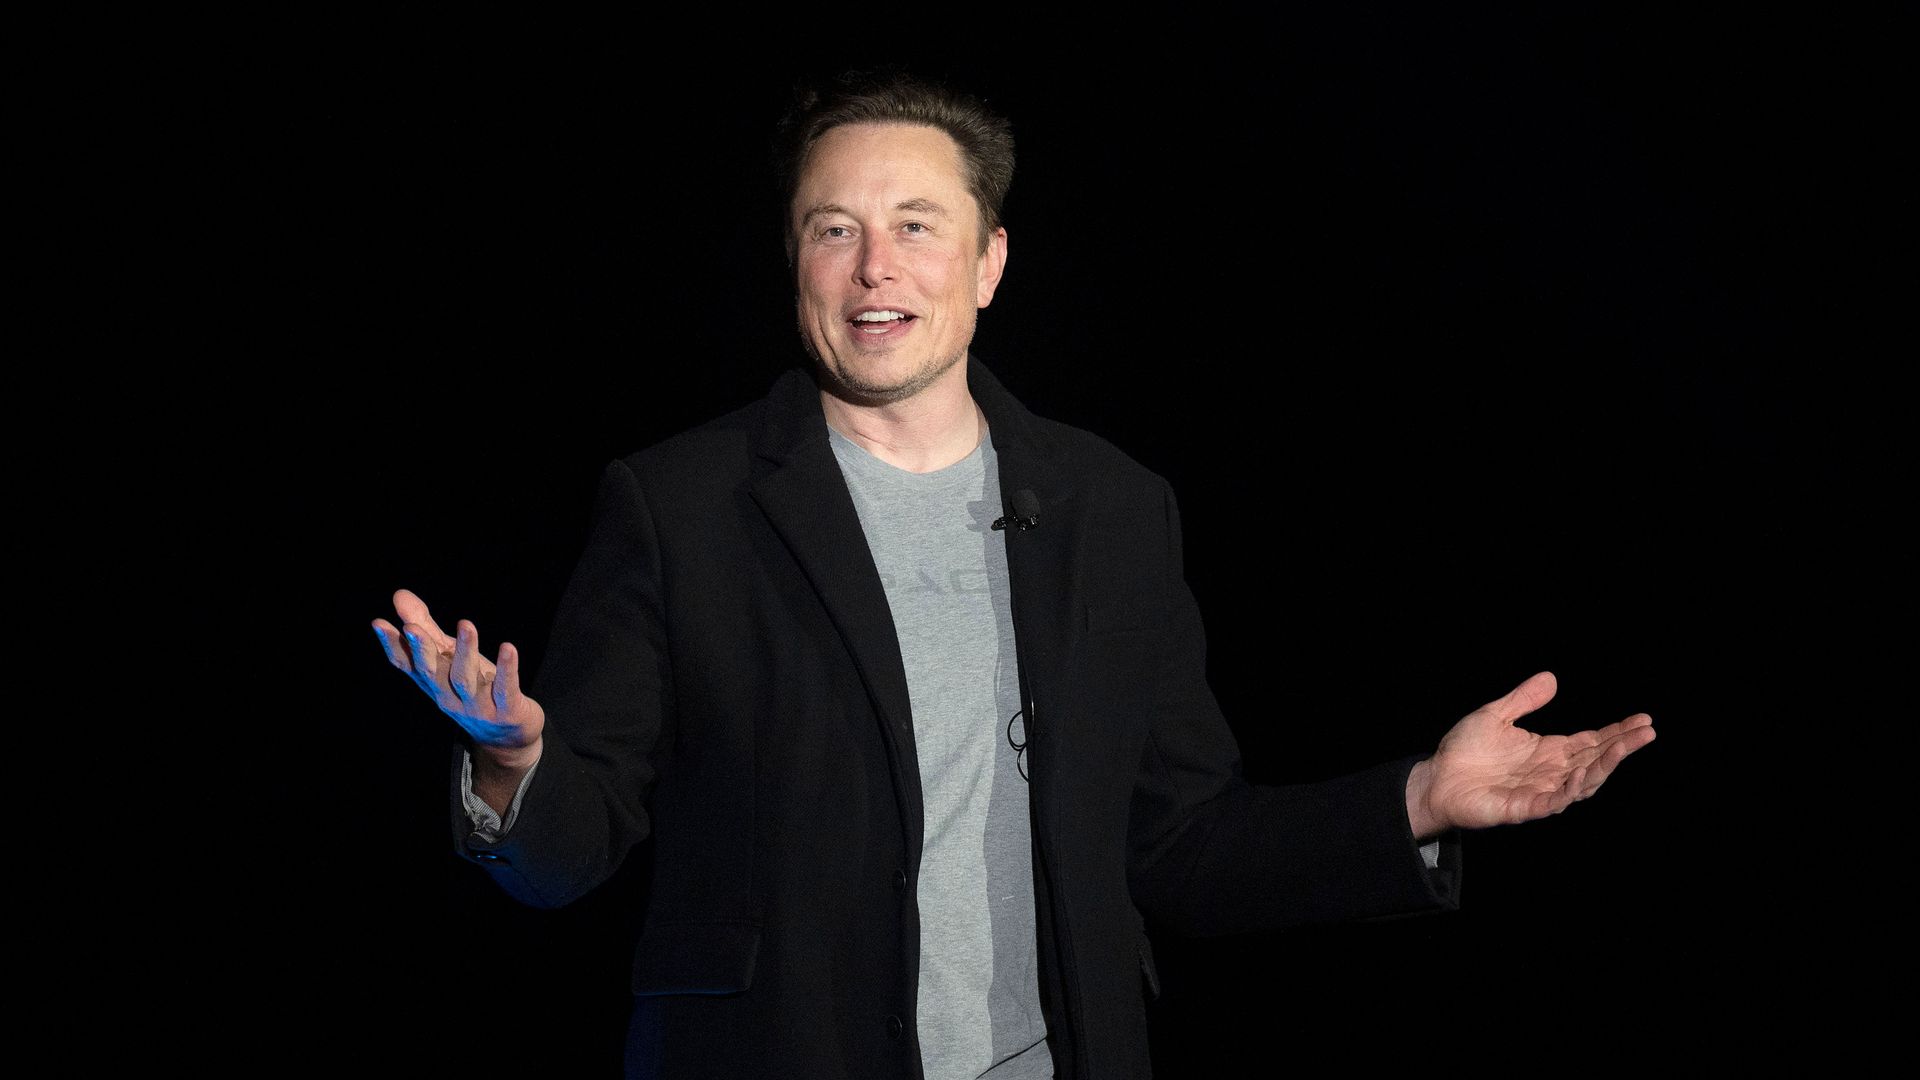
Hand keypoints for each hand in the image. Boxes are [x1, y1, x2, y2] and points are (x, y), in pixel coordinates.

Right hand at [372, 588, 544, 775]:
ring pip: (465, 679)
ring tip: (466, 624)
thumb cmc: (474, 689)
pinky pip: (505, 689)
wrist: (508, 737)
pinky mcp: (506, 710)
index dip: (392, 646)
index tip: (379, 623)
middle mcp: (449, 696)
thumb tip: (399, 595)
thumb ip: (427, 628)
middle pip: (431, 673)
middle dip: (421, 650)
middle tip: (412, 627)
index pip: (407, 665)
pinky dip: (507, 669)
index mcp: (433, 682)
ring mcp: (477, 706)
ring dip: (465, 651)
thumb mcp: (450, 659)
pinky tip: (509, 648)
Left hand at [1406, 671, 1654, 837]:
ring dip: (1604, 767)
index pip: (1591, 741)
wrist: (1435, 779)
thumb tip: (1552, 678)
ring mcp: (1539, 792)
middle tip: (1647, 731)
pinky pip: (1552, 802)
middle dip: (1622, 746)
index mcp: (1548, 751)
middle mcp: (1550, 772)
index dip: (1617, 732)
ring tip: (1622, 748)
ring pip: (1582, 783)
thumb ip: (1523, 699)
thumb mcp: (1495, 715)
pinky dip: (1569, 790)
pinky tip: (1581, 774)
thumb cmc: (1463, 751)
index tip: (1643, 720)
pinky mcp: (1522, 808)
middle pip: (1595, 760)